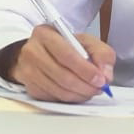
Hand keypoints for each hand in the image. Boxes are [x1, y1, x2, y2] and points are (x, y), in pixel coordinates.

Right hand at [0, 25, 114, 102]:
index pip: (66, 55)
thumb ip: (101, 53)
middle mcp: (32, 51)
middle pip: (62, 76)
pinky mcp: (29, 87)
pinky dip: (70, 99)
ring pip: (58, 90)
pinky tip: (77, 92)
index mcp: (45, 34)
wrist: (42, 51)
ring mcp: (28, 71)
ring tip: (90, 90)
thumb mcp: (86, 41)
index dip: (85, 70)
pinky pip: (53, 98)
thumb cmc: (65, 46)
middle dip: (85, 86)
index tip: (101, 79)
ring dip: (79, 94)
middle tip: (99, 88)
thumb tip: (105, 74)